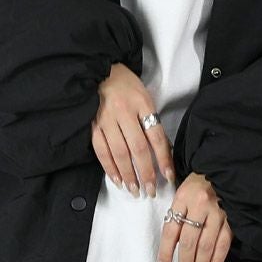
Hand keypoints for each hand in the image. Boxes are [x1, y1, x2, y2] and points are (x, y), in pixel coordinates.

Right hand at [92, 62, 175, 197]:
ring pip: (119, 153)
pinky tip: (117, 180)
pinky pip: (101, 150)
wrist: (99, 70)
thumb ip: (151, 121)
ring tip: (135, 190)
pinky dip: (109, 168)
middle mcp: (124, 112)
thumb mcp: (144, 97)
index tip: (169, 176)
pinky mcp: (92, 125)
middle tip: (151, 191)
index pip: (156, 136)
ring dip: (128, 174)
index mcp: (142, 103)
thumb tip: (162, 150)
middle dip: (146, 172)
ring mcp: (106, 119)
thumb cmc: (126, 85)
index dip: (163, 159)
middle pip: (138, 148)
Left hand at [157, 172, 233, 261]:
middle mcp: (200, 204)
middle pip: (189, 241)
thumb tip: (172, 246)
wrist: (225, 167)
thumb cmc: (201, 181)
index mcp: (183, 196)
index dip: (166, 253)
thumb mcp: (183, 190)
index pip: (171, 230)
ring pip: (206, 245)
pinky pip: (224, 243)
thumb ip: (178, 214)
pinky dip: (217, 260)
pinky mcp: (233, 217)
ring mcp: (218, 211)